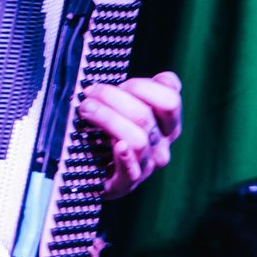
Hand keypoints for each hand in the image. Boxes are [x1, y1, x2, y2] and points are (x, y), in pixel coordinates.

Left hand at [80, 70, 182, 198]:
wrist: (98, 174)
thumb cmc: (113, 131)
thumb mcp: (129, 107)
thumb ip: (140, 90)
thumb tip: (149, 73)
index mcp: (167, 125)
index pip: (170, 99)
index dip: (142, 86)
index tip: (119, 83)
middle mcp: (162, 145)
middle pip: (145, 115)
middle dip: (112, 97)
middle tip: (89, 93)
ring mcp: (147, 166)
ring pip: (137, 139)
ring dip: (107, 118)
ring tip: (86, 109)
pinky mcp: (127, 183)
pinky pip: (131, 171)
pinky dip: (125, 157)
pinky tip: (118, 145)